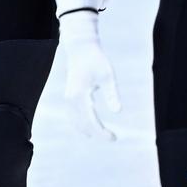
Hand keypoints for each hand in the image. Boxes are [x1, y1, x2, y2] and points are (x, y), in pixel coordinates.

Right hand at [57, 12, 119, 139]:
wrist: (80, 49)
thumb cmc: (96, 60)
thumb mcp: (108, 76)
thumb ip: (111, 95)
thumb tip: (118, 112)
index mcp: (80, 95)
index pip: (91, 121)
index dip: (102, 132)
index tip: (114, 138)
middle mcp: (71, 100)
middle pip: (83, 124)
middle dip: (97, 133)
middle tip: (114, 138)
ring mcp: (68, 99)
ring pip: (75, 122)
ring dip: (88, 130)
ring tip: (103, 135)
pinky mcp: (69, 97)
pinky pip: (72, 116)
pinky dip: (80, 124)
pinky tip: (89, 128)